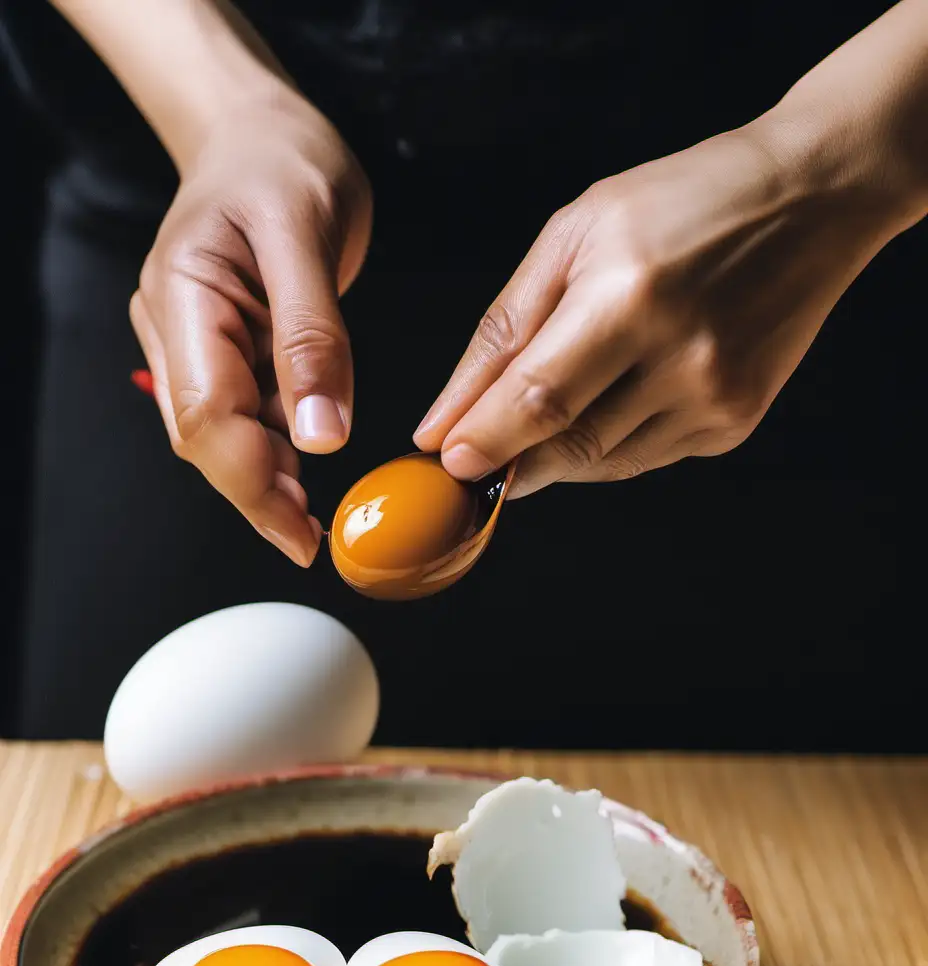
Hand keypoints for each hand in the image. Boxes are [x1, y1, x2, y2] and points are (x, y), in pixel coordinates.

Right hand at [131, 89, 371, 564]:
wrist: (257, 129)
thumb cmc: (280, 159)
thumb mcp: (306, 232)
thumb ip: (311, 335)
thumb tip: (319, 435)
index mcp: (183, 295)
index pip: (206, 413)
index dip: (250, 483)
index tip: (298, 531)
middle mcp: (175, 327)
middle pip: (206, 437)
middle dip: (258, 494)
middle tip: (313, 540)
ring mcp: (192, 340)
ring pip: (222, 433)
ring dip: (266, 478)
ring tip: (316, 516)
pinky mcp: (221, 346)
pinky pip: (242, 410)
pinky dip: (274, 446)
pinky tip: (305, 464)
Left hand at [414, 122, 900, 497]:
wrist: (812, 198)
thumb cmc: (681, 201)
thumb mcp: (576, 235)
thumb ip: (504, 330)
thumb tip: (444, 419)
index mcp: (630, 295)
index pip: (536, 400)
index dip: (481, 442)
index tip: (443, 459)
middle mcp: (681, 355)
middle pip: (567, 446)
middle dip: (508, 459)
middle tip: (475, 457)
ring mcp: (716, 396)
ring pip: (602, 464)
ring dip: (553, 456)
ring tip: (539, 418)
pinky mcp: (736, 422)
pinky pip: (644, 458)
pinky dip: (605, 446)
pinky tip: (605, 404)